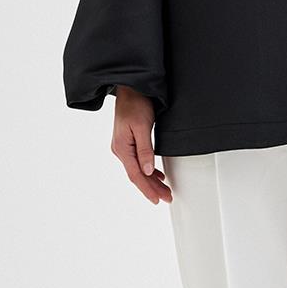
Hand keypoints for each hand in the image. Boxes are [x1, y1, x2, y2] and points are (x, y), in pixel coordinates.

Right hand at [111, 86, 172, 203]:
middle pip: (137, 175)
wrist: (130, 89)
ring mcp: (124, 147)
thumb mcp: (142, 126)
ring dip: (151, 181)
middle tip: (166, 197)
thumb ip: (145, 150)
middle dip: (151, 188)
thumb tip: (148, 171)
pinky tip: (156, 175)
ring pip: (138, 170)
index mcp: (122, 148)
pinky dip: (148, 170)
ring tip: (163, 190)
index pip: (136, 175)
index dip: (147, 189)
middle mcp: (121, 150)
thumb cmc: (135, 103)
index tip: (158, 199)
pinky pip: (138, 162)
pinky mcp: (129, 142)